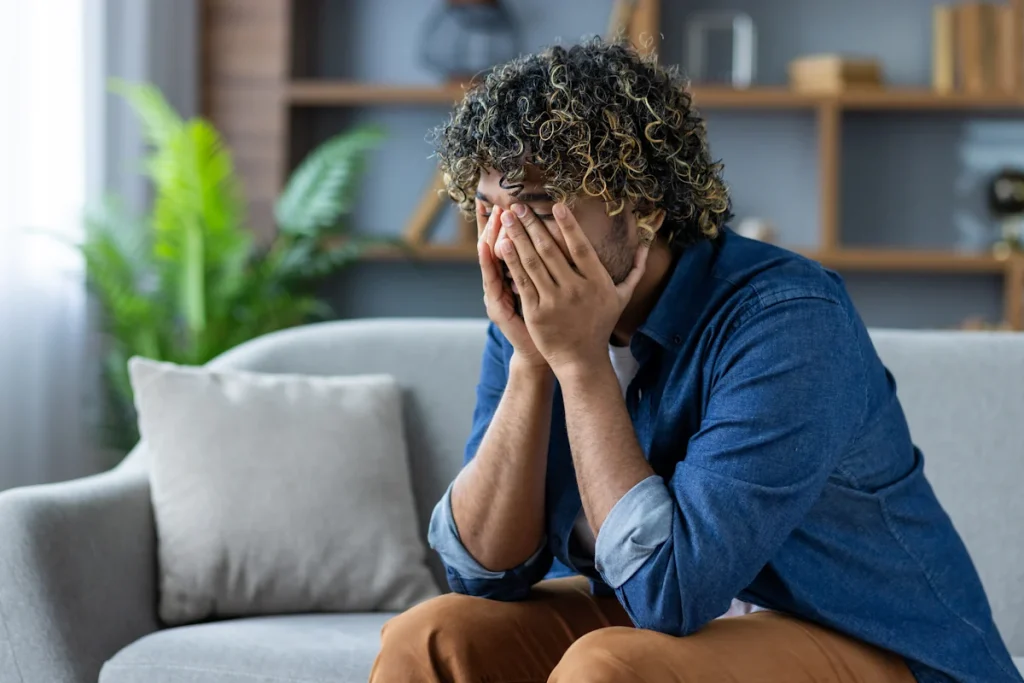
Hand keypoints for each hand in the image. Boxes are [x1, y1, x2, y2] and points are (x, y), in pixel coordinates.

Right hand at [478, 206, 547, 369]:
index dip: (500, 222)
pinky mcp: (496, 305)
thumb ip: (550, 265)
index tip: (500, 200)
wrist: (541, 353)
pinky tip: (488, 244)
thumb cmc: (549, 321)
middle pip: (495, 243)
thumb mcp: (549, 289)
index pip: (505, 241)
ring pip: (490, 257)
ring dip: (492, 233)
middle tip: (499, 200)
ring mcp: (496, 292)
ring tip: (495, 213)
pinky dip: (489, 261)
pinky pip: (492, 279)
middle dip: (497, 222)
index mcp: (515, 275)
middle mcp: (500, 281)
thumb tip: (558, 237)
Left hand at [496, 203, 648, 378]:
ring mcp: (555, 301)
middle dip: (532, 224)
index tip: (556, 206)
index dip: (569, 226)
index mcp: (598, 282)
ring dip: (518, 236)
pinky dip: (512, 262)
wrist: (581, 359)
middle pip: (551, 250)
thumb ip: (635, 270)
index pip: (581, 247)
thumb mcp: (622, 298)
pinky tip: (503, 244)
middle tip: (519, 205)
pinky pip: (522, 282)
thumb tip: (648, 245)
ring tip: (508, 217)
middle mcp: (577, 290)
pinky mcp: (537, 313)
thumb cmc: (600, 325)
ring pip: (533, 262)